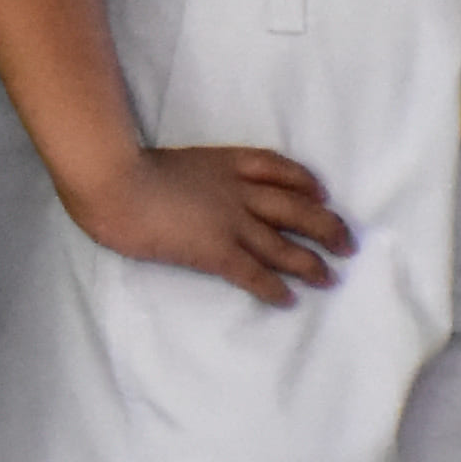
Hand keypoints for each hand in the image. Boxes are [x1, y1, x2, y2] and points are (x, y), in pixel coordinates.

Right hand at [65, 138, 354, 306]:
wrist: (113, 182)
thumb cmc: (124, 169)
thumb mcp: (167, 161)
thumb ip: (188, 176)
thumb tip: (186, 189)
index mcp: (222, 162)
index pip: (276, 166)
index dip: (304, 181)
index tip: (322, 192)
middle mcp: (236, 191)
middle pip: (294, 206)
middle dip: (325, 225)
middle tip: (347, 243)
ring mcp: (229, 222)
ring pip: (283, 243)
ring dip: (311, 262)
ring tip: (331, 278)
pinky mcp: (215, 251)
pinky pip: (255, 272)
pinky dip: (274, 287)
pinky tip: (288, 299)